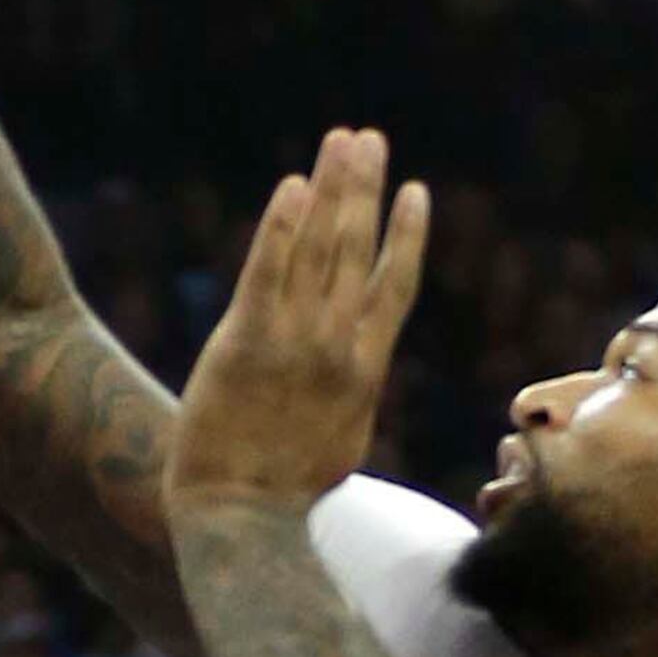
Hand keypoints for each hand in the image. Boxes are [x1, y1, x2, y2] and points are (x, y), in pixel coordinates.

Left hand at [161, 128, 429, 523]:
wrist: (243, 517)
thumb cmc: (286, 489)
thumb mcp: (340, 437)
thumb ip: (350, 393)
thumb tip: (358, 377)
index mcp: (365, 368)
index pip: (395, 284)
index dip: (406, 233)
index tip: (413, 190)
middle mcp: (337, 346)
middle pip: (358, 249)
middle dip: (364, 189)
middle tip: (367, 139)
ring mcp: (294, 342)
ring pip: (320, 249)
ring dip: (332, 189)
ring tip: (340, 143)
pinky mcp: (246, 343)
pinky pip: (268, 273)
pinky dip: (282, 228)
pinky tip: (292, 187)